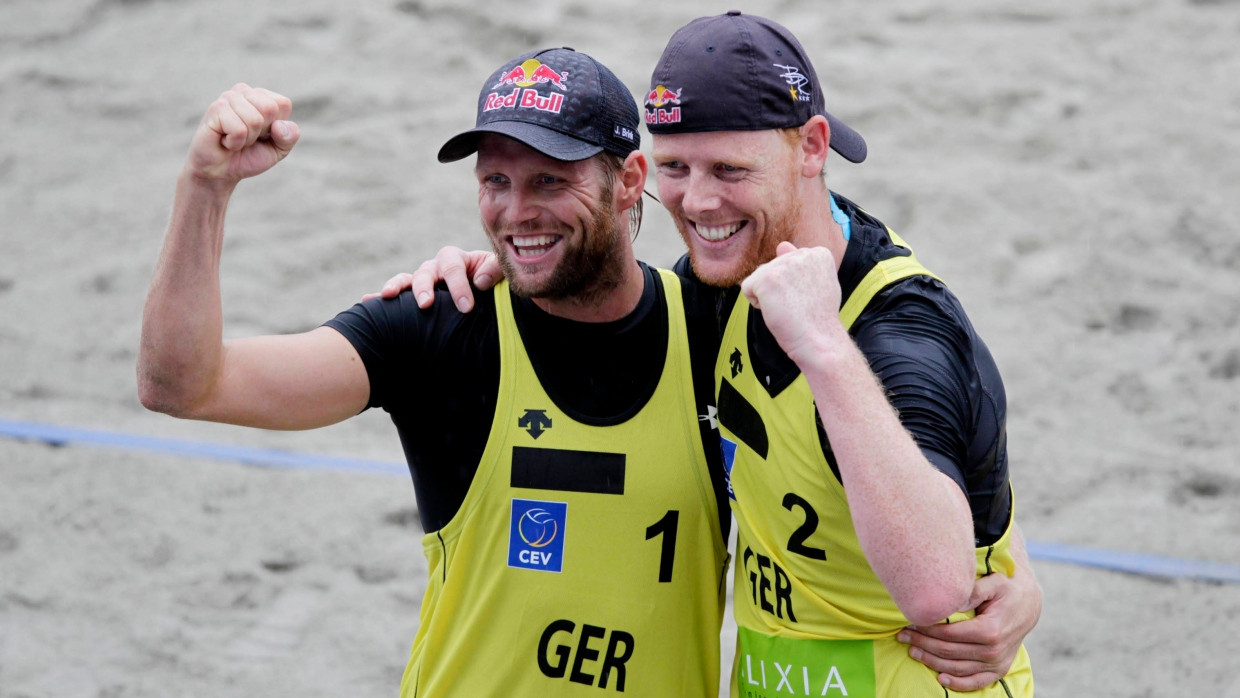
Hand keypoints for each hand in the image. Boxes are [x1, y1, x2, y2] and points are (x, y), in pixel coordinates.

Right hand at [185, 83, 298, 183]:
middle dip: (261, 132)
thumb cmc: (249, 156)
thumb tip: (279, 125)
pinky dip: (235, 143)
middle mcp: (244, 92)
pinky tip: (224, 140)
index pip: (283, 104)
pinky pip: (239, 130)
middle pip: (269, 108)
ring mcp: (228, 98)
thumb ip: (289, 137)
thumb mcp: (278, 150)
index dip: (276, 127)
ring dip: (247, 139)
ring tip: (235, 139)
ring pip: (254, 120)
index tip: (262, 135)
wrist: (221, 172)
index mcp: (262, 96)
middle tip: (247, 137)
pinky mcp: (215, 109)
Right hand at [361, 246, 500, 311]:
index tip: (465, 307)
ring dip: (398, 287)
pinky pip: (397, 294)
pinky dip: (381, 297)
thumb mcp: (500, 273)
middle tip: (426, 304)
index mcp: (457, 259)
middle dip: (424, 288)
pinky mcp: (415, 294)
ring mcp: (424, 280)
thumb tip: (480, 280)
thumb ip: (495, 270)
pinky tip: (367, 301)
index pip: (454, 267)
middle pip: (426, 272)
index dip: (459, 287)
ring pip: (407, 280)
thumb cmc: (494, 282)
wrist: (487, 294)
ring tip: (388, 296)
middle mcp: (437, 267)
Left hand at [739, 241, 845, 364]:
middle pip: (773, 269)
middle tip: (798, 306)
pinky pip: (747, 288)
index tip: (808, 298)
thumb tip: (782, 245)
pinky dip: (756, 304)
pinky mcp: (766, 278)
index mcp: (818, 253)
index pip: (789, 263)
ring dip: (767, 296)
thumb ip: (801, 265)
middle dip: (779, 290)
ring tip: (788, 308)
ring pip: (759, 278)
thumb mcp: (818, 284)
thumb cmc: (818, 318)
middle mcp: (802, 253)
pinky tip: (775, 311)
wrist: (819, 339)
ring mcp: (783, 264)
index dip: (794, 285)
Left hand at [897, 571, 1039, 690]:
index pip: (949, 634)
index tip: (909, 622)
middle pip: (948, 652)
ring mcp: (996, 663)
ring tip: (912, 650)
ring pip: (956, 668)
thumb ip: (973, 590)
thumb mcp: (994, 583)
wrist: (1028, 606)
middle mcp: (993, 651)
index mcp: (990, 630)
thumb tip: (952, 600)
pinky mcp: (998, 670)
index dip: (926, 629)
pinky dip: (957, 684)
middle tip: (902, 635)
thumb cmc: (1006, 591)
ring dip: (931, 662)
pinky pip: (976, 683)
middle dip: (922, 643)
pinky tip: (939, 678)